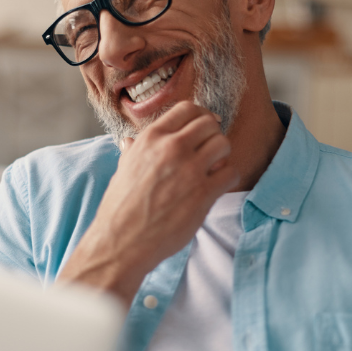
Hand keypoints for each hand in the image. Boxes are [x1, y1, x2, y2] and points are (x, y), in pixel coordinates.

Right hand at [58, 101, 239, 306]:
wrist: (122, 241)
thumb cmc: (120, 207)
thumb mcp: (123, 170)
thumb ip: (133, 151)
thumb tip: (129, 141)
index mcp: (151, 138)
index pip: (187, 109)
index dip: (200, 117)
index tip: (203, 129)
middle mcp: (171, 148)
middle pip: (209, 124)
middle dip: (213, 135)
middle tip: (209, 151)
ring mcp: (189, 170)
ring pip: (223, 143)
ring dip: (222, 155)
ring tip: (213, 169)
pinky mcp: (203, 193)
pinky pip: (231, 172)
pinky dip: (228, 177)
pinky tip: (216, 186)